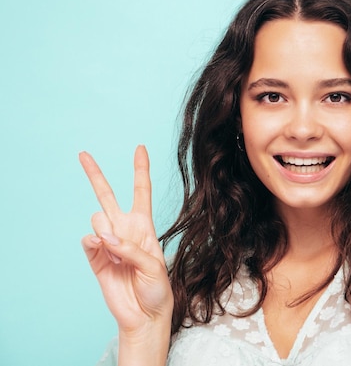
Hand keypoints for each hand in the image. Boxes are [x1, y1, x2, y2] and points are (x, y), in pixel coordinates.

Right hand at [80, 145, 172, 336]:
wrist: (144, 313)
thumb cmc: (157, 288)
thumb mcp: (154, 265)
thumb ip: (130, 248)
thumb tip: (104, 237)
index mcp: (143, 225)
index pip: (141, 191)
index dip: (140, 169)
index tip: (140, 147)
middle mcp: (124, 229)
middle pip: (107, 195)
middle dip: (95, 174)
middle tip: (82, 154)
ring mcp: (107, 242)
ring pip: (97, 218)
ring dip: (107, 232)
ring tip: (118, 254)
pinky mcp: (94, 257)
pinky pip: (88, 240)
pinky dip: (95, 244)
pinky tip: (105, 253)